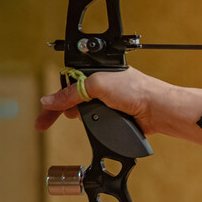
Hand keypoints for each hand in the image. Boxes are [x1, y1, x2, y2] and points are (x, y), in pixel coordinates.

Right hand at [36, 67, 168, 133]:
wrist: (158, 109)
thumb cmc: (136, 90)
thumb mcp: (98, 85)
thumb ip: (72, 92)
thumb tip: (50, 100)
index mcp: (97, 73)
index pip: (68, 84)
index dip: (54, 99)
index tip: (43, 114)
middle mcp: (103, 86)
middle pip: (73, 98)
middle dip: (61, 109)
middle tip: (45, 123)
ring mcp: (109, 102)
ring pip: (84, 112)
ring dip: (77, 117)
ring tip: (73, 121)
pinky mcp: (116, 116)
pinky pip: (97, 122)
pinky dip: (92, 126)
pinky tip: (92, 128)